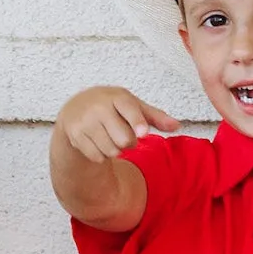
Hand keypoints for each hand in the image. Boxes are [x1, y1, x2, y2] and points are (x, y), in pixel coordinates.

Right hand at [55, 86, 180, 163]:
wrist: (76, 107)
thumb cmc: (111, 106)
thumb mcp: (133, 106)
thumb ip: (155, 117)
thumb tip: (177, 126)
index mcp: (117, 97)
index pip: (129, 110)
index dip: (137, 123)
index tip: (143, 134)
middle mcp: (99, 107)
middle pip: (124, 139)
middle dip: (129, 142)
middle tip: (123, 134)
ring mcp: (86, 122)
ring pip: (111, 150)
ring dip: (116, 150)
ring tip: (110, 137)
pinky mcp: (75, 135)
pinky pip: (98, 156)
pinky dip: (102, 155)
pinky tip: (98, 143)